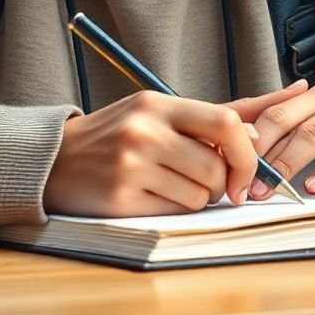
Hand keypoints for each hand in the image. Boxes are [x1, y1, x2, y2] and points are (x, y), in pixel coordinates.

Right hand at [42, 83, 309, 217]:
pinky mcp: (121, 197)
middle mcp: (145, 129)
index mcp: (157, 103)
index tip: (247, 167)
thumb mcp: (155, 113)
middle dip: (224, 182)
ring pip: (200, 194)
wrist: (56, 159)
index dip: (247, 151)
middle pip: (217, 164)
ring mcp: (132, 163)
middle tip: (216, 185)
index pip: (225, 121)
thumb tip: (258, 130)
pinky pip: (175, 211)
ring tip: (173, 184)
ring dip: (198, 197)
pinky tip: (153, 195)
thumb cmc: (114, 135)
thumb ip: (206, 120)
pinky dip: (175, 208)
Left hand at [226, 83, 314, 197]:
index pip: (274, 112)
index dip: (251, 139)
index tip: (233, 166)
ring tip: (271, 188)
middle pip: (289, 122)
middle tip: (246, 184)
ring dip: (288, 165)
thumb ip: (296, 133)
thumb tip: (251, 158)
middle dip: (263, 154)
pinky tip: (313, 187)